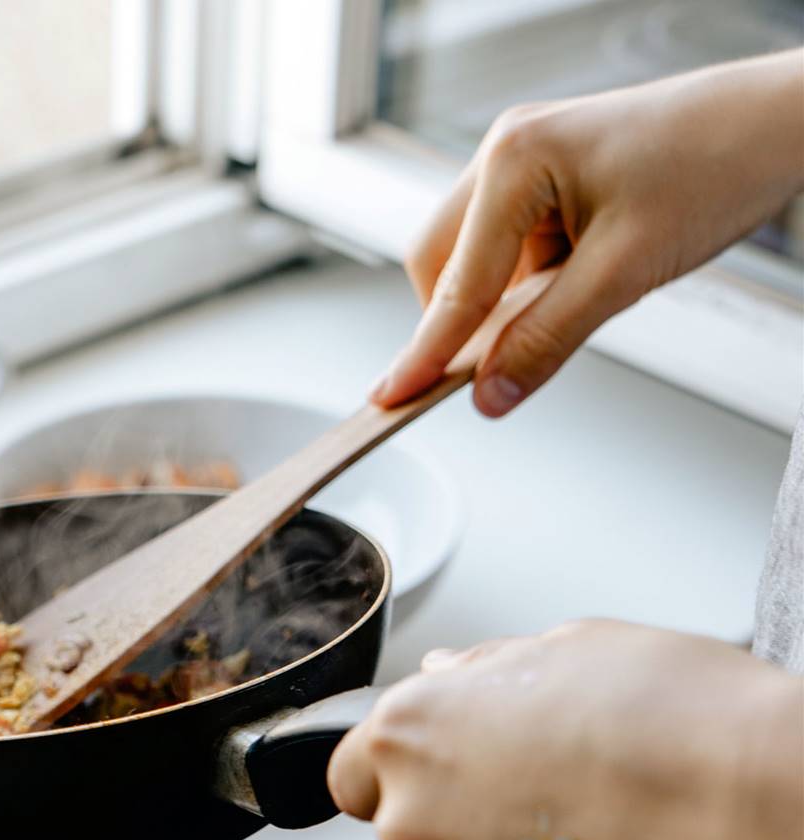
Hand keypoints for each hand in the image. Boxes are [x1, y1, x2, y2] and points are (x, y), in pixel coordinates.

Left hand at [327, 620, 803, 839]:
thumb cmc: (666, 713)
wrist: (748, 810)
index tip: (435, 761)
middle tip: (536, 780)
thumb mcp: (566, 647)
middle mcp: (412, 818)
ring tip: (586, 818)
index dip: (393, 765)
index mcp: (409, 733)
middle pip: (405, 821)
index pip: (349, 770)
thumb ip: (483, 670)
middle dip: (451, 805)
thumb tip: (445, 676)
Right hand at [371, 50, 803, 416]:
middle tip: (480, 374)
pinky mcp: (545, 181)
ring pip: (470, 259)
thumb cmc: (716, 165)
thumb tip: (491, 392)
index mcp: (514, 161)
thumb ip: (546, 339)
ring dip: (498, 303)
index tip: (390, 398)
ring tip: (567, 308)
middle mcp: (506, 153)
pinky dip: (525, 285)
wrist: (780, 123)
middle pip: (439, 264)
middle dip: (456, 322)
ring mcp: (523, 163)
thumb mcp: (625, 273)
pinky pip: (507, 249)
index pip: (454, 284)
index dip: (424, 352)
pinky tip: (573, 287)